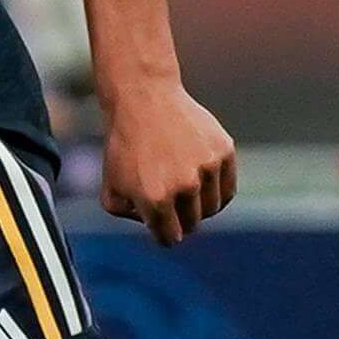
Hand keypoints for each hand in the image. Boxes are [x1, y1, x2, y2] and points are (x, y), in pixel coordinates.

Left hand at [99, 75, 234, 244]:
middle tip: (169, 199)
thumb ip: (129, 216)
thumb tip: (155, 228)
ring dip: (199, 204)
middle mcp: (184, 186)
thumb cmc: (124, 147)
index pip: (170, 238)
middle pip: (192, 224)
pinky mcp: (223, 151)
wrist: (143, 99)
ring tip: (182, 185)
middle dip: (180, 218)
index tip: (161, 226)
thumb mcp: (110, 187)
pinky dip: (216, 189)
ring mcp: (206, 167)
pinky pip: (227, 188)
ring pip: (212, 208)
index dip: (164, 234)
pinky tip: (200, 178)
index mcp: (154, 199)